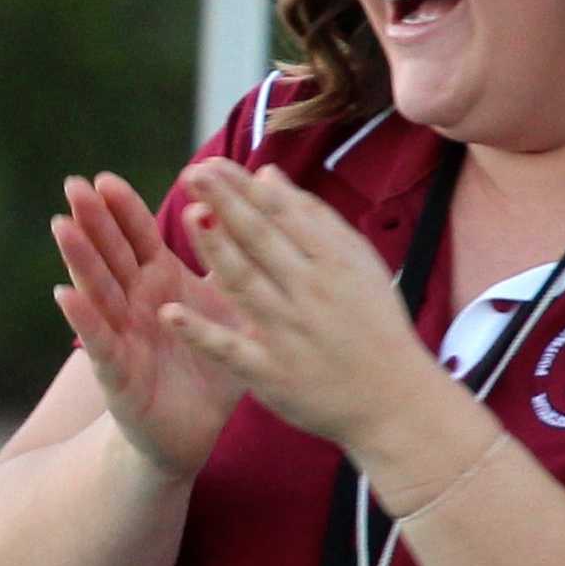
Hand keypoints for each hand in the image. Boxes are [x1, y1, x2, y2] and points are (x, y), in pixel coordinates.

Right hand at [48, 173, 243, 476]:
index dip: (122, 209)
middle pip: (110, 253)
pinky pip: (100, 341)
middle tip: (74, 185)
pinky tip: (66, 294)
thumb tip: (241, 214)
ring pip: (97, 289)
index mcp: (159, 282)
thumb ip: (230, 264)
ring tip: (62, 226)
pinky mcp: (118, 372)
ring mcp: (121, 334)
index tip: (106, 178)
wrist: (197, 430)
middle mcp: (133, 302)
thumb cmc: (209, 365)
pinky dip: (82, 317)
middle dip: (93, 221)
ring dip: (80, 258)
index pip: (137, 236)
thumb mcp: (227, 308)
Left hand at [163, 156, 470, 474]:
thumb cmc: (373, 323)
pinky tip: (169, 315)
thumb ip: (311, 218)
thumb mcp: (357, 263)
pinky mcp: (271, 373)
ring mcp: (289, 333)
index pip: (281, 215)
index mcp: (331, 261)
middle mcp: (310, 292)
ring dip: (216, 251)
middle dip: (227, 204)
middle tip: (192, 173)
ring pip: (246, 285)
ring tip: (189, 217)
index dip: (243, 188)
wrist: (395, 401)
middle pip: (262, 241)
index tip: (211, 164)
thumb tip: (266, 176)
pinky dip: (201, 333)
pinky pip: (231, 350)